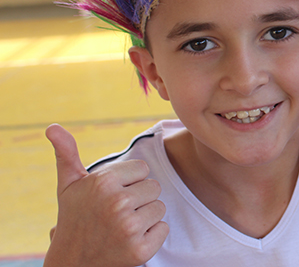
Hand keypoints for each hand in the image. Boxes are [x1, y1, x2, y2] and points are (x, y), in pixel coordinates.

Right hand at [43, 124, 167, 266]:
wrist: (72, 263)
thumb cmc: (75, 218)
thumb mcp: (69, 186)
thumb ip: (66, 153)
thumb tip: (52, 126)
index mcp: (103, 182)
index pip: (143, 169)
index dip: (130, 182)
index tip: (112, 195)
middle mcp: (117, 203)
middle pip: (154, 187)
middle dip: (139, 199)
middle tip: (116, 214)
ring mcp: (129, 228)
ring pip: (160, 207)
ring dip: (146, 217)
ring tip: (122, 226)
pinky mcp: (140, 250)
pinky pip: (163, 229)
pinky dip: (152, 236)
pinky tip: (130, 241)